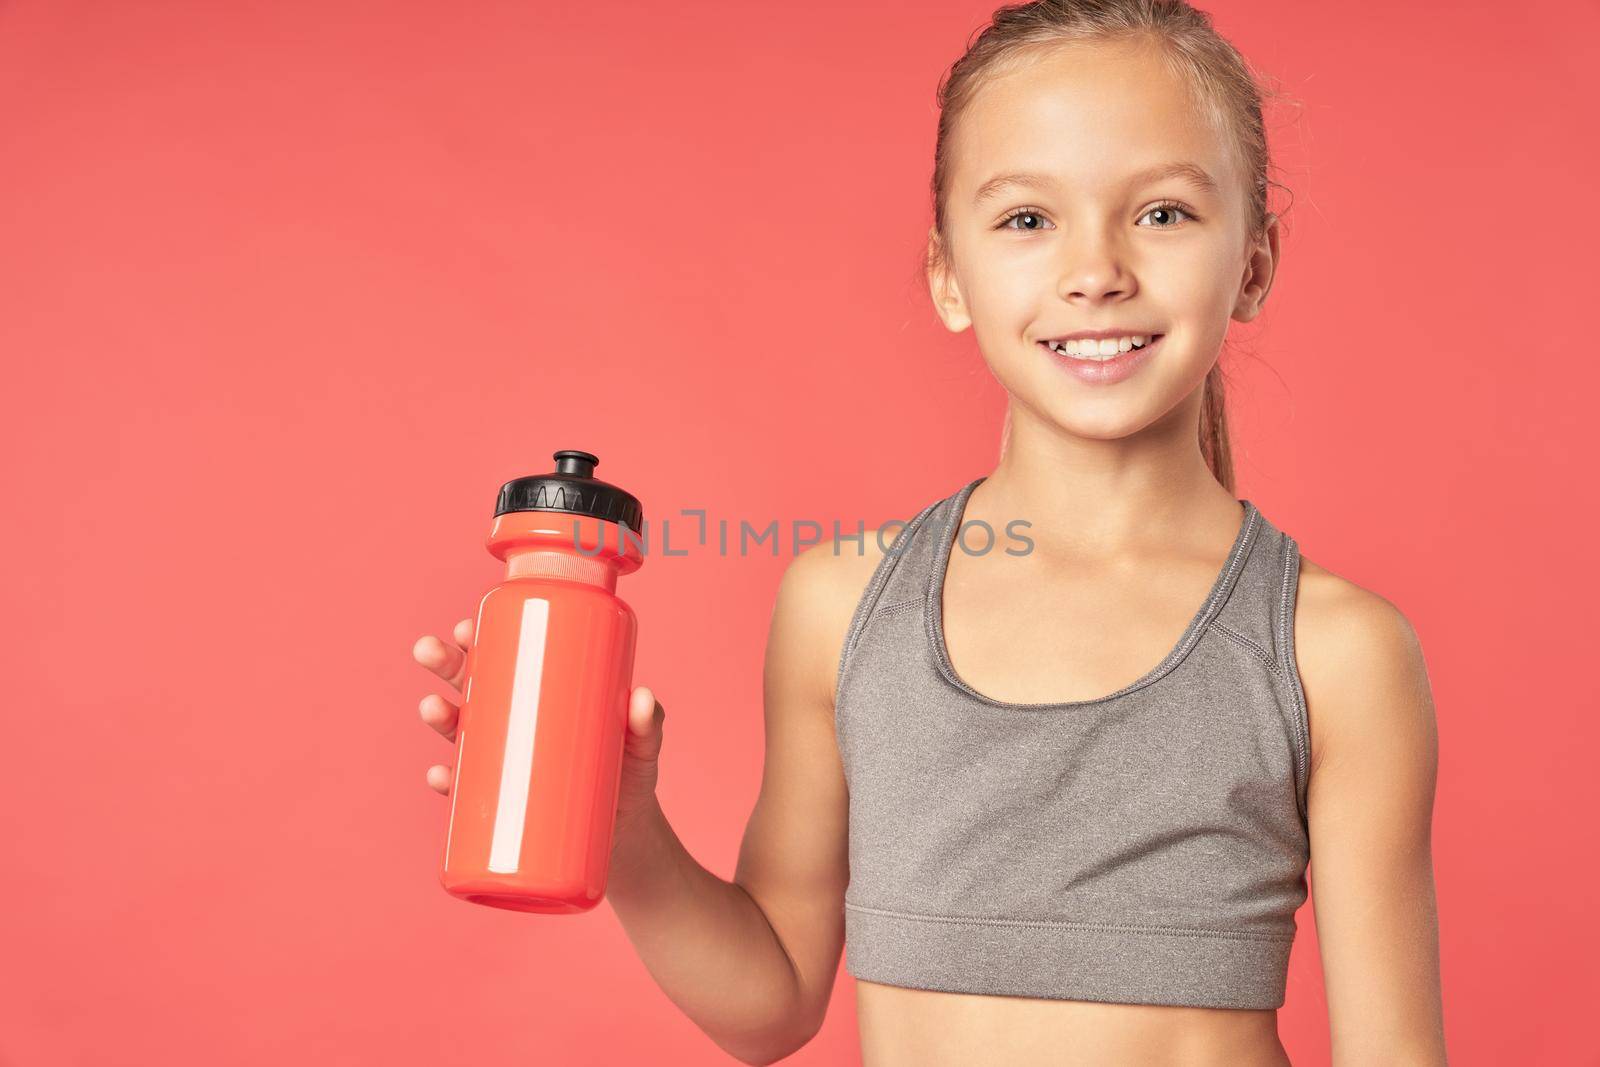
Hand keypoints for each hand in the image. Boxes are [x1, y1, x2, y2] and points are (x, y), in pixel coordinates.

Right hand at [413, 619, 666, 831]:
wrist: (626, 835)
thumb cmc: (630, 773)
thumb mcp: (642, 744)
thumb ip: (647, 723)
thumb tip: (642, 699)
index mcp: (541, 693)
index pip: (505, 656)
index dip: (480, 638)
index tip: (466, 626)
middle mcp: (515, 722)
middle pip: (471, 685)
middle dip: (445, 664)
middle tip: (429, 651)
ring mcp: (504, 762)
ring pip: (460, 732)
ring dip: (439, 716)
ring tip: (433, 708)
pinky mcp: (501, 804)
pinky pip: (463, 793)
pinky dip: (447, 784)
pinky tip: (439, 777)